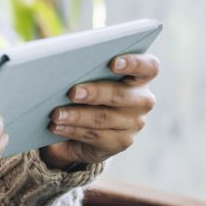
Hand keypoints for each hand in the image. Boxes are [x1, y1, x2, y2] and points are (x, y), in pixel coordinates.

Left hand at [40, 53, 158, 169]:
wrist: (87, 124)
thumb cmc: (88, 86)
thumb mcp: (90, 75)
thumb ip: (87, 66)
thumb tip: (63, 63)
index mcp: (141, 76)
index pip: (148, 67)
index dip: (133, 63)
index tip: (113, 63)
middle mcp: (142, 100)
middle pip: (121, 94)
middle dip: (94, 93)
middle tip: (72, 93)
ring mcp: (134, 123)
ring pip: (104, 118)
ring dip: (77, 115)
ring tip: (56, 114)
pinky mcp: (121, 142)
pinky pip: (95, 136)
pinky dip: (73, 130)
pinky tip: (57, 126)